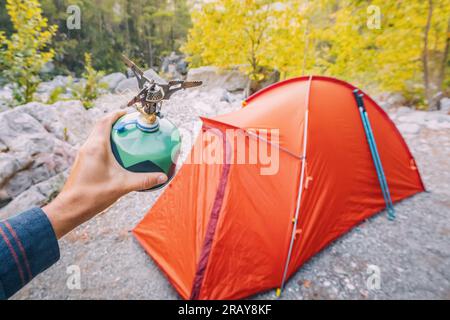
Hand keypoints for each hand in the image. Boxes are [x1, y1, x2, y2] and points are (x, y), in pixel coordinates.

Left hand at [43, 111, 166, 238]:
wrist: (71, 208)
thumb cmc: (93, 195)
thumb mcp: (122, 186)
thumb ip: (143, 180)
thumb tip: (162, 177)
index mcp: (96, 147)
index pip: (105, 121)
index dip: (117, 114)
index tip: (128, 112)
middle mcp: (88, 147)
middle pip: (100, 126)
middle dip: (114, 120)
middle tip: (130, 122)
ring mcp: (84, 155)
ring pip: (96, 135)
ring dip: (109, 131)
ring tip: (125, 135)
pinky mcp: (83, 162)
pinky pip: (95, 145)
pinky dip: (106, 143)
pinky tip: (117, 154)